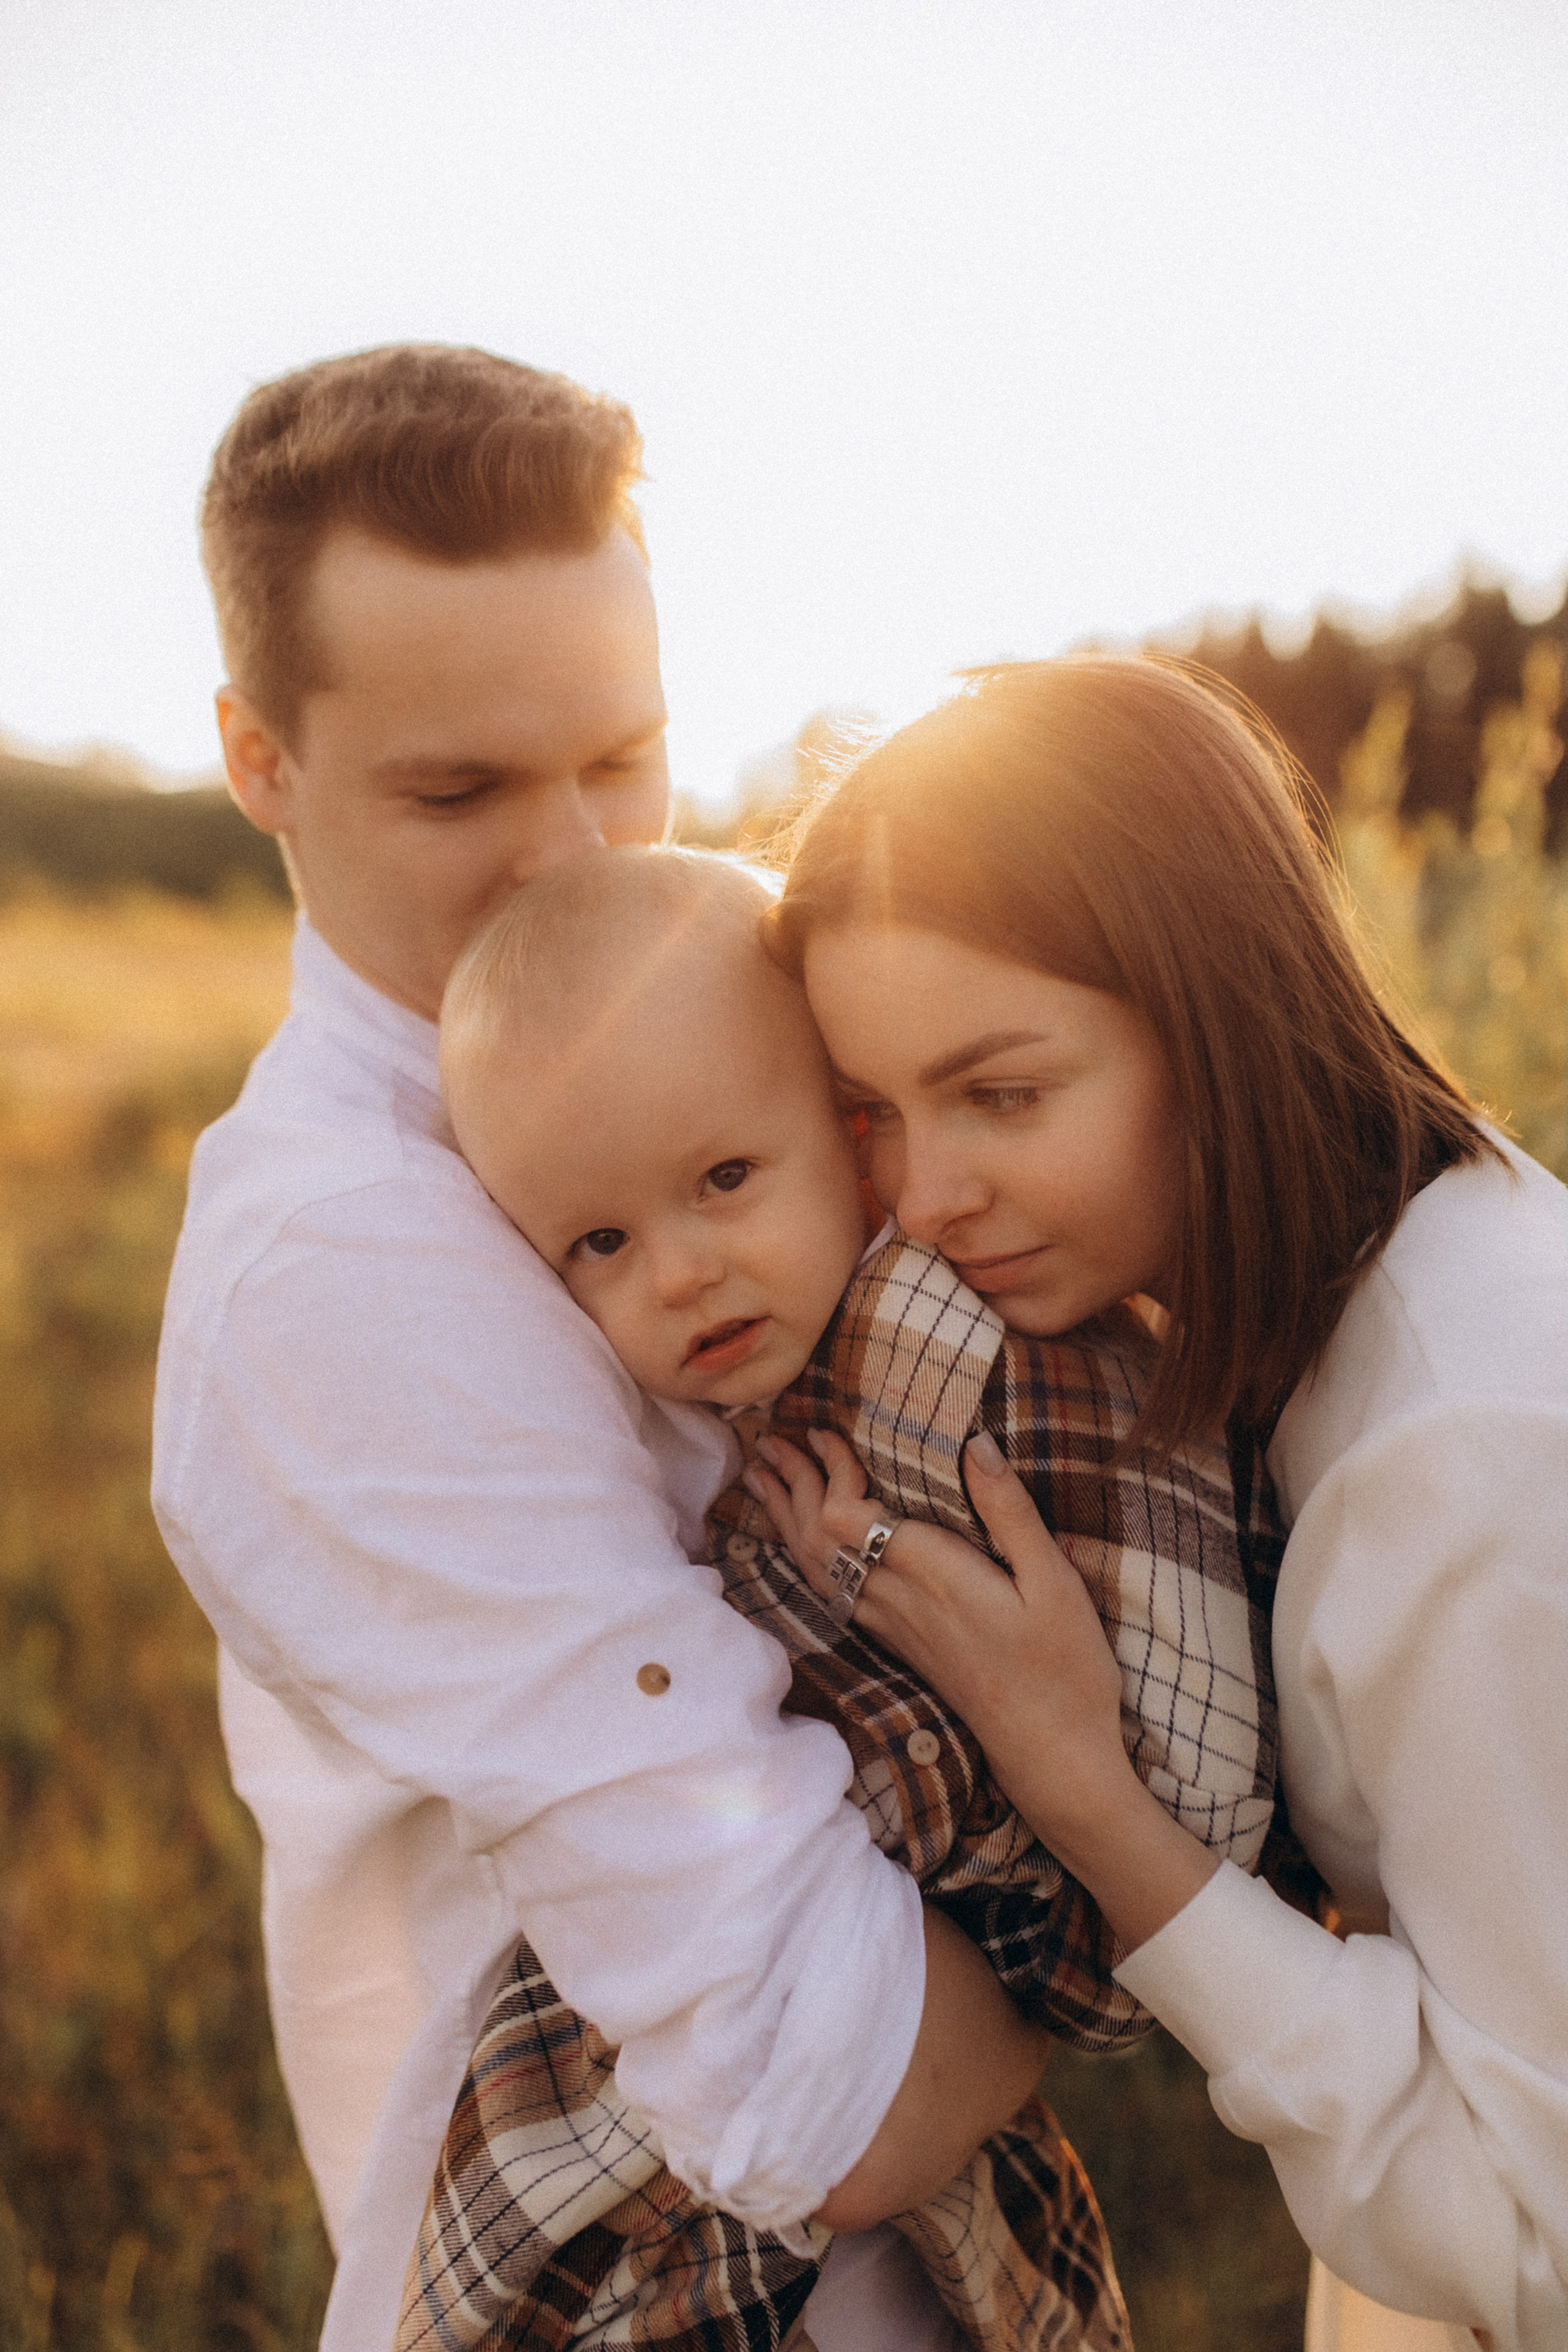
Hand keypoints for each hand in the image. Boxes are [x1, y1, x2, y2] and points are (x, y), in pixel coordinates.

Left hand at [746, 1427, 1218, 1951]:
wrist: (1051, 1754)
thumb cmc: (1064, 1667)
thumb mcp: (1052, 1581)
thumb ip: (1009, 1511)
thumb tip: (975, 1444)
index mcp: (933, 1575)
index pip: (849, 1514)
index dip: (827, 1467)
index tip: (822, 1426)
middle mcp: (899, 1601)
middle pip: (818, 1535)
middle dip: (792, 1481)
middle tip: (768, 1438)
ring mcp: (894, 1627)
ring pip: (818, 1565)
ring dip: (787, 1517)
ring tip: (764, 1478)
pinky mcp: (901, 1645)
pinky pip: (834, 1592)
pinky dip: (807, 1556)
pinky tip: (802, 1546)